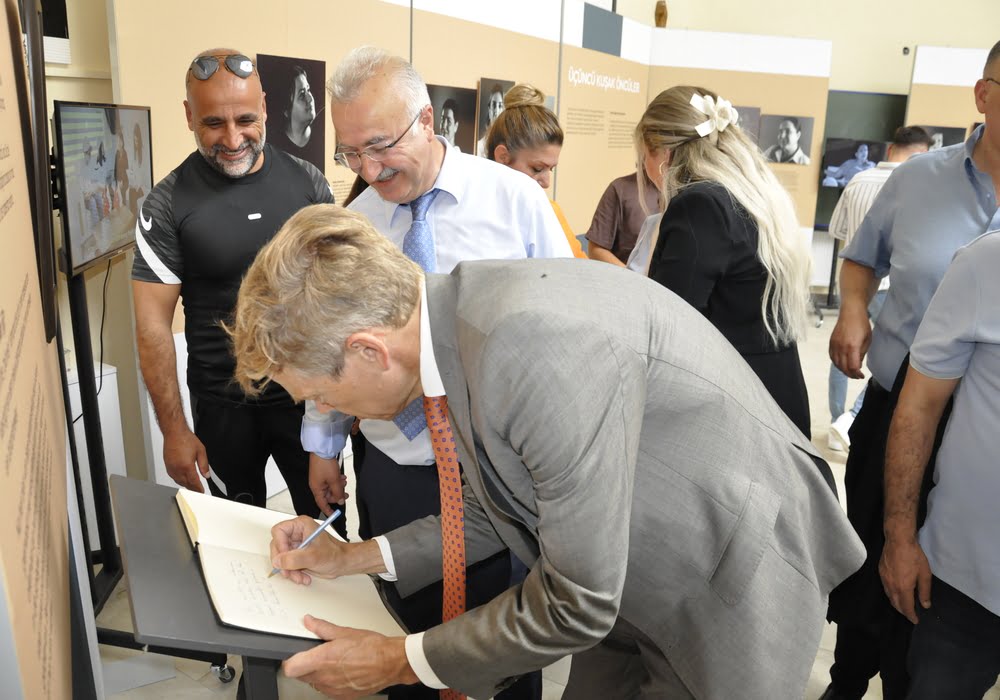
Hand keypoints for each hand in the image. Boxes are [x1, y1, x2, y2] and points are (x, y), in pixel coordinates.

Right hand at [162, 428, 208, 491]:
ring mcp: (171, 468)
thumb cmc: (186, 439)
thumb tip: (206, 475)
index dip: (198, 489)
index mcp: (186, 466)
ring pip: (179, 481)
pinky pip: (173, 477)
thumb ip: (204, 465)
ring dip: (185, 485)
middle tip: (198, 491)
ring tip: (191, 487)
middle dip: (193, 488)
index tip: (201, 492)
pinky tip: (182, 479)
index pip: (194, 482)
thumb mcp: (201, 451)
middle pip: (186, 484)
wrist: (174, 433)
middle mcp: (177, 469)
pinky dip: (179, 480)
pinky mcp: (167, 466)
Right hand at [270, 515, 351, 584]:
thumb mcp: (313, 556)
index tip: (283, 558)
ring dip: (288, 571)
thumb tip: (277, 561)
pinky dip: (293, 573)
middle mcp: (296, 533)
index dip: (279, 545)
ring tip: (300, 578)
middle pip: (277, 546)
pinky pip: (287, 565)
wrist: (342, 563)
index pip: (279, 531)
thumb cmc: (334, 554)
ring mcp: (296, 545)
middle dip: (283, 562)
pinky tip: (303, 577)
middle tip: (288, 572)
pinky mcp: (297, 556)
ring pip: (281, 558)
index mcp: (301, 525)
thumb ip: (294, 559)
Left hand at [283, 615, 417, 697]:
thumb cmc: (372, 647)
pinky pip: (327, 690)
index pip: (290, 668)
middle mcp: (325, 677)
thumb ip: (322, 628)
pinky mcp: (342, 696)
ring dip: (317, 674)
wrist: (391, 663)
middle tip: (316, 655)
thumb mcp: (345, 632)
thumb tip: (309, 622)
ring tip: (332, 662)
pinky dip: (330, 682)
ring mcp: (333, 689)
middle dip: (304, 665)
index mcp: (322, 659)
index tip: (294, 655)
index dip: (289, 661)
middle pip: (301, 676)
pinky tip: (342, 671)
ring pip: (314, 684)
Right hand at [309, 453, 347, 516]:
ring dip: (338, 486)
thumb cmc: (325, 464)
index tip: (334, 514)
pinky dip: (336, 480)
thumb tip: (340, 501)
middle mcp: (316, 485)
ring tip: (344, 481)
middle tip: (346, 494)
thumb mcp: (334, 480)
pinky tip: (342, 477)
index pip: (321, 504)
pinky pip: (330, 481)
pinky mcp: (322, 473)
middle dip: (337, 494)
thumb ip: (338, 492)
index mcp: (316, 489)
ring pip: (330, 487)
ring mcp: (319, 479)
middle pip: (328, 495)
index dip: (328, 510)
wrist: (322, 450)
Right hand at [829, 305, 871, 378]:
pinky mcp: (831, 342)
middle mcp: (842, 347)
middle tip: (856, 376)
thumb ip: (862, 354)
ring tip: (849, 371)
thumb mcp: (867, 340)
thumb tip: (857, 364)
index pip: (852, 366)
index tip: (861, 376)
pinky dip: (836, 363)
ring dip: (843, 369)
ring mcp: (835, 345)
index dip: (857, 374)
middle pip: (843, 367)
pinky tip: (841, 364)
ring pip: (836, 363)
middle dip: (850, 374)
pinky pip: (832, 357)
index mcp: (852, 346)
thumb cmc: (861, 324)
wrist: (851, 313)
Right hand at [879, 535, 931, 623]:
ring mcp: (884, 579)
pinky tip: (895, 592)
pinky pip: (885, 588)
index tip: (915, 620)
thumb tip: (925, 605)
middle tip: (910, 614)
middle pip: (895, 604)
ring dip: (896, 604)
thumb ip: (924, 591)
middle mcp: (892, 586)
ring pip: (889, 597)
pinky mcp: (881, 573)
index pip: (906, 607)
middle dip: (903, 612)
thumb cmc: (914, 556)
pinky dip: (891, 594)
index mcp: (903, 588)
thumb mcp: (924, 574)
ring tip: (903, 605)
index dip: (911, 616)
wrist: (898, 540)